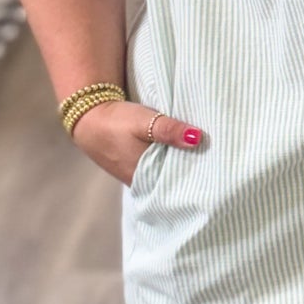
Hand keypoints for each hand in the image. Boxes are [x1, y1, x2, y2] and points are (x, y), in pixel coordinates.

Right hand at [70, 99, 203, 185]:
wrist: (87, 117)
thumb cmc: (116, 121)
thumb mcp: (146, 123)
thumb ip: (170, 131)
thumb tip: (197, 138)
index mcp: (144, 178)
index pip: (176, 187)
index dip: (195, 182)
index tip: (216, 175)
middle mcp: (141, 182)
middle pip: (171, 182)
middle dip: (189, 176)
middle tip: (216, 168)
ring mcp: (136, 175)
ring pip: (164, 175)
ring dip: (178, 168)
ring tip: (205, 160)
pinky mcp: (133, 165)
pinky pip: (156, 168)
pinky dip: (167, 163)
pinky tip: (181, 155)